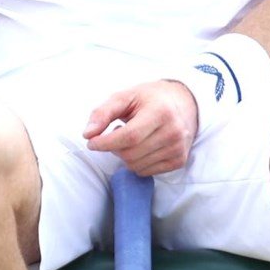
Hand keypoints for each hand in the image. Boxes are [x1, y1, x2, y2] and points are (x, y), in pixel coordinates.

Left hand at [84, 80, 200, 176]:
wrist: (182, 103)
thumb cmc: (148, 99)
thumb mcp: (124, 97)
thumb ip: (102, 113)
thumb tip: (88, 134)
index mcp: (160, 112)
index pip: (130, 137)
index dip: (106, 143)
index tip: (92, 142)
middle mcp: (173, 132)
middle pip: (130, 154)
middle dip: (114, 148)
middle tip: (115, 133)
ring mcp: (178, 148)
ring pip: (136, 166)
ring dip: (124, 155)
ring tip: (132, 137)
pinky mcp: (179, 160)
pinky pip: (146, 172)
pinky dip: (136, 162)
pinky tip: (141, 147)